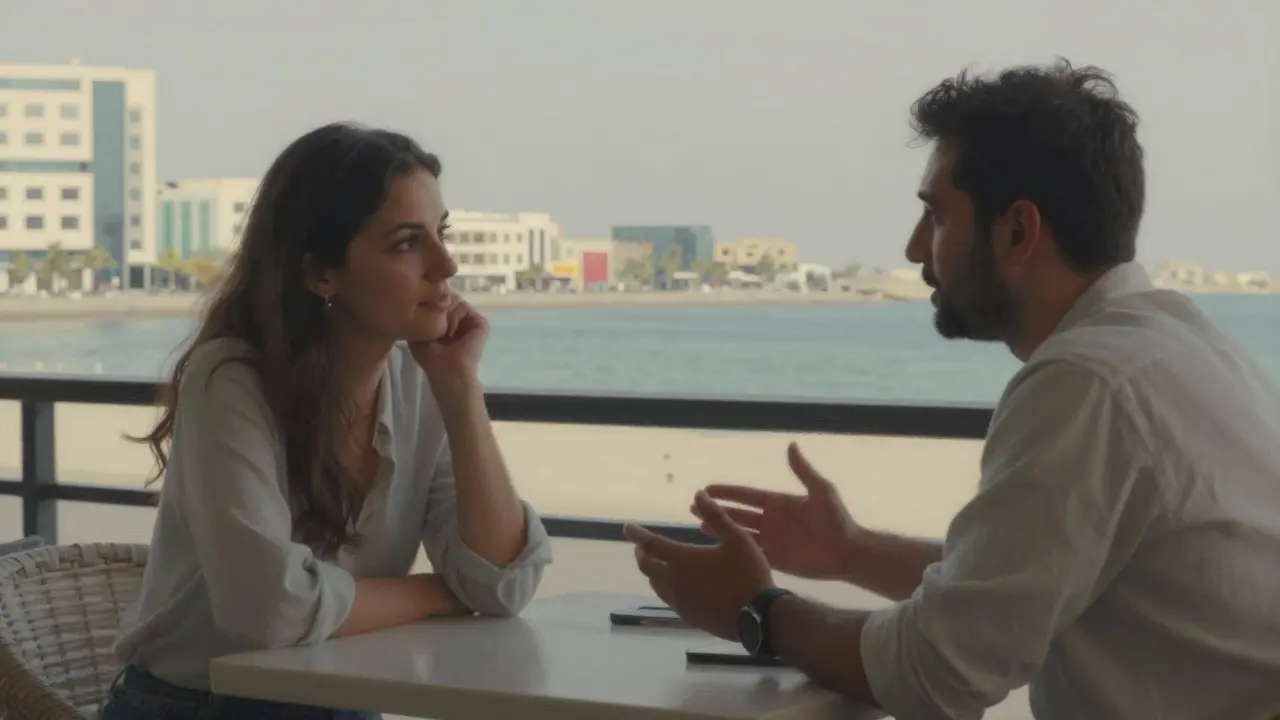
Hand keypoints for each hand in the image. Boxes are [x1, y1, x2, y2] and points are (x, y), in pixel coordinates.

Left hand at [410, 299, 488, 394]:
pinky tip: (450, 332)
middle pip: (446, 294)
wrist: (448, 373)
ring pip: (454, 298)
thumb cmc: (431, 359)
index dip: (428, 301)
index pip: (438, 296)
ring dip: (444, 314)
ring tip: (442, 332)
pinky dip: (454, 317)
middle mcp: (459, 316)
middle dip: (436, 306)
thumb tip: (429, 295)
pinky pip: (463, 305)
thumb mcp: (418, 332)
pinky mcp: (480, 322)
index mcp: (447, 318)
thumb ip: (421, 313)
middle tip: (433, 325)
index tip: (422, 317)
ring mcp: (470, 319)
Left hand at [624, 491, 772, 640]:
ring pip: (656, 585)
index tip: (627, 527)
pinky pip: (668, 599)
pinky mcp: (688, 617)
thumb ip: (716, 516)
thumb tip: (699, 494)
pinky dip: (665, 587)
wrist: (758, 616)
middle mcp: (675, 582)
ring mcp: (680, 602)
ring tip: (657, 564)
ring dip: (652, 572)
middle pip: (647, 567)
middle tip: (642, 546)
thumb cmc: (748, 574)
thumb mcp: (737, 539)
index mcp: (683, 560)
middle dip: (642, 554)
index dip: (637, 534)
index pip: (652, 545)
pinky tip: (676, 586)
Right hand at [694, 442, 862, 581]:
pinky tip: (718, 545)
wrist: (847, 552)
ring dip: (720, 526)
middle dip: (717, 508)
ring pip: (739, 531)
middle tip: (694, 504)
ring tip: (698, 522)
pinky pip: (749, 551)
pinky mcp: (774, 558)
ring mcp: (771, 539)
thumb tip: (791, 445)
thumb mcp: (822, 491)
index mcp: (779, 503)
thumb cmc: (837, 520)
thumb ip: (803, 471)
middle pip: (738, 512)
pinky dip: (733, 547)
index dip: (728, 492)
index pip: (747, 495)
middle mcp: (771, 520)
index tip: (708, 488)